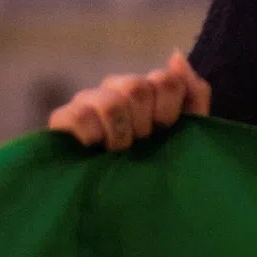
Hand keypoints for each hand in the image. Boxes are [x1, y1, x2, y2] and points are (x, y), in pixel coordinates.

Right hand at [48, 50, 210, 150]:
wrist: (125, 201)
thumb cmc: (158, 163)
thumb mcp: (187, 132)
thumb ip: (192, 94)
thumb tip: (175, 55)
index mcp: (147, 88)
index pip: (165, 80)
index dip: (169, 111)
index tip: (164, 132)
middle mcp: (116, 88)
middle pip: (138, 88)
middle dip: (145, 125)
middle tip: (140, 144)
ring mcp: (88, 100)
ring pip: (110, 103)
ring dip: (121, 135)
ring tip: (119, 152)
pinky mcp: (63, 118)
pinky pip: (79, 116)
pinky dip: (93, 136)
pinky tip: (95, 150)